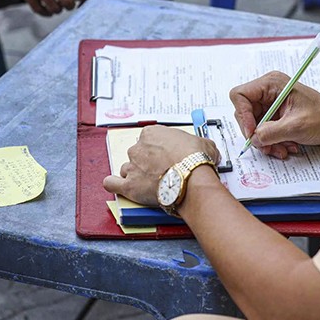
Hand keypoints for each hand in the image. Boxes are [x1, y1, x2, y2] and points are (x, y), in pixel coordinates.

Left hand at [103, 125, 219, 205]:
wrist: (192, 179)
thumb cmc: (195, 160)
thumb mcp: (204, 143)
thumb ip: (198, 143)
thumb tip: (207, 149)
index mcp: (152, 133)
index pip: (148, 139)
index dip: (157, 149)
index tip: (164, 155)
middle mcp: (138, 148)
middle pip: (136, 154)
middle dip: (146, 162)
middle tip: (159, 170)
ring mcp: (132, 166)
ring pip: (127, 169)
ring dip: (135, 174)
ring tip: (148, 182)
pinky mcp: (129, 186)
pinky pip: (112, 183)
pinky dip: (113, 184)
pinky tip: (116, 185)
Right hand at [229, 71, 319, 158]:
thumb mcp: (295, 127)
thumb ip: (270, 133)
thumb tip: (253, 138)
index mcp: (272, 83)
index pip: (239, 96)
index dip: (242, 116)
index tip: (253, 133)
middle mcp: (269, 91)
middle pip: (244, 114)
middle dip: (256, 134)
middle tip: (268, 147)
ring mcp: (272, 103)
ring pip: (254, 126)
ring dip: (266, 141)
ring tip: (282, 149)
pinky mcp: (276, 115)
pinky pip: (264, 131)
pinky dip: (272, 142)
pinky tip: (286, 146)